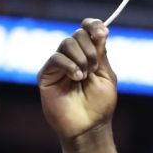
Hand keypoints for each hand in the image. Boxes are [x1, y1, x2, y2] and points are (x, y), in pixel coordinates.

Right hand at [37, 18, 117, 145]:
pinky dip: (69, 65)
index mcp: (89, 55)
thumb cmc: (100, 104)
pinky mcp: (46, 75)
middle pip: (77, 35)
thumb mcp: (105, 75)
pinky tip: (77, 78)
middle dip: (90, 49)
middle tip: (94, 68)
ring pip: (66, 44)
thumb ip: (101, 53)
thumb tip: (101, 29)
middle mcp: (72, 57)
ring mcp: (59, 65)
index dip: (92, 25)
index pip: (87, 30)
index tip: (102, 31)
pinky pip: (56, 58)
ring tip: (85, 76)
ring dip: (81, 58)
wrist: (89, 126)